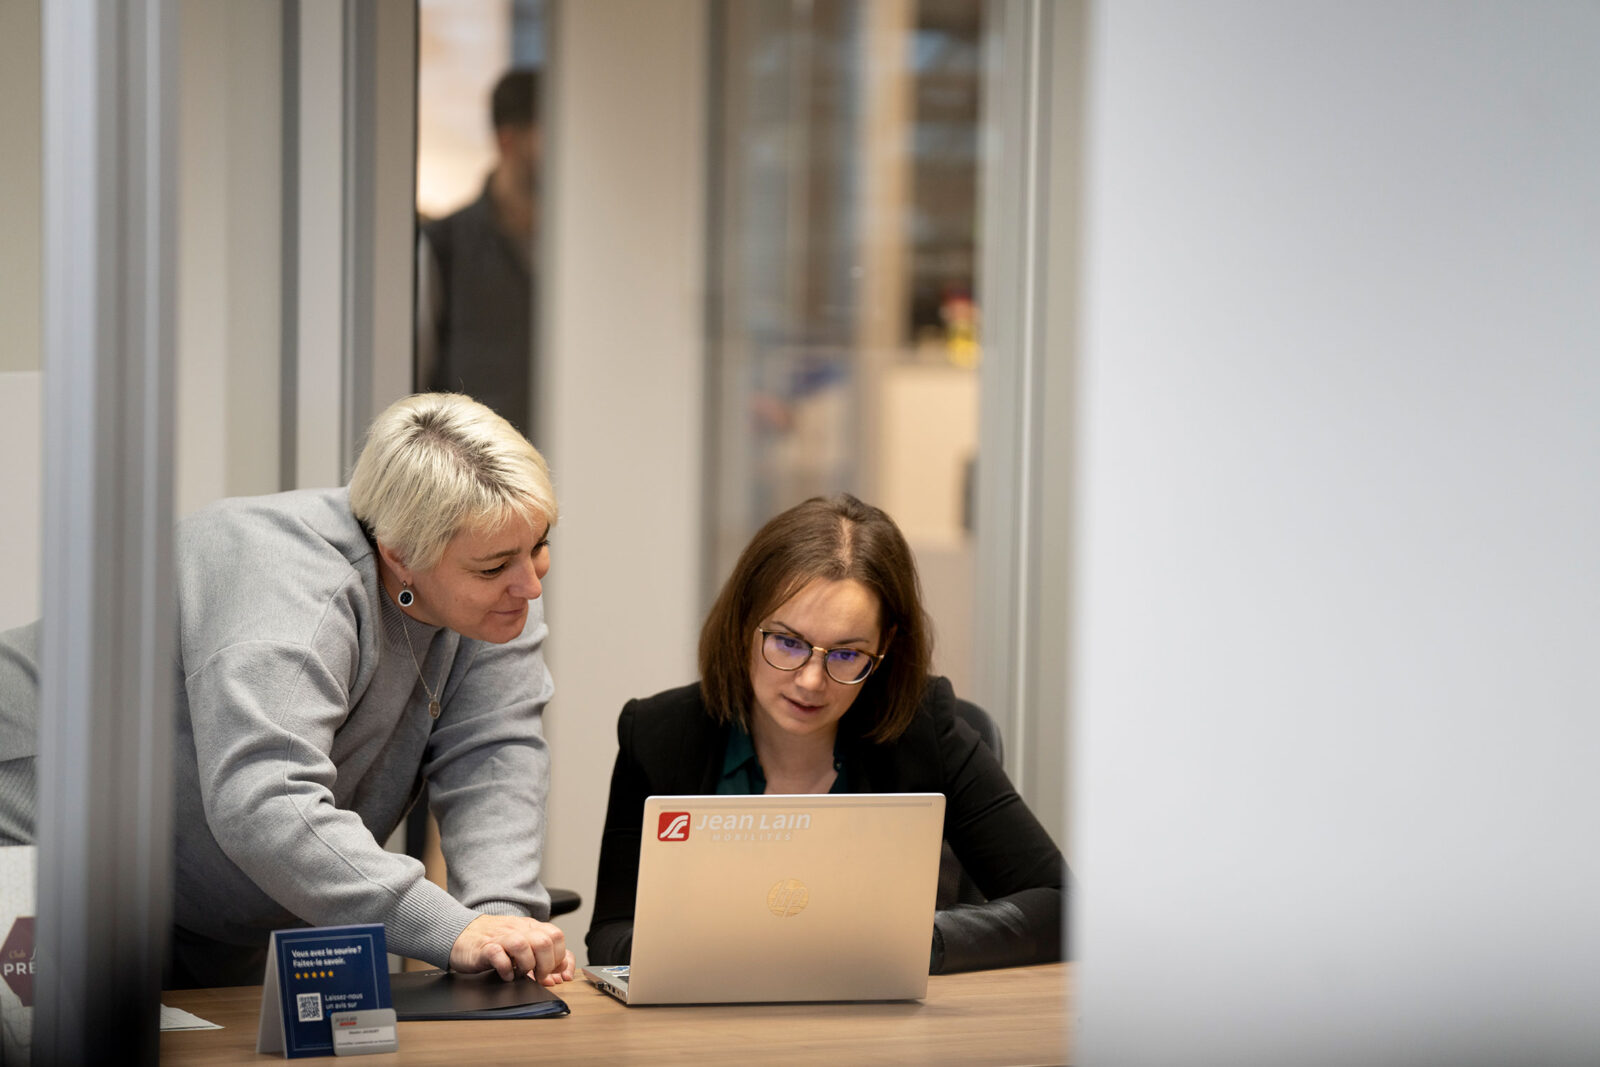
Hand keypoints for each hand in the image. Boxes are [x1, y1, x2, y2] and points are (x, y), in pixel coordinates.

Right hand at [449, 914, 575, 985]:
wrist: (461, 935)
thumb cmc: (494, 942)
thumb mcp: (522, 943)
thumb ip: (543, 955)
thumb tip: (563, 972)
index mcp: (529, 927)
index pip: (556, 936)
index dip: (560, 958)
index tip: (556, 973)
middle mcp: (517, 929)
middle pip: (544, 941)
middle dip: (547, 965)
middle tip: (539, 976)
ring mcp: (500, 937)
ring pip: (523, 945)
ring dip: (527, 965)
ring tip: (523, 974)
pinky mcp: (484, 948)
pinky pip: (498, 956)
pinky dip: (506, 970)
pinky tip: (507, 975)